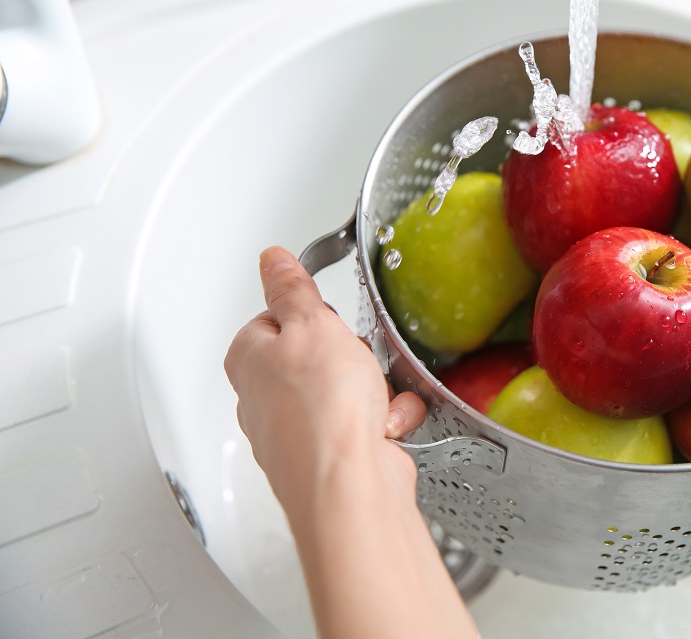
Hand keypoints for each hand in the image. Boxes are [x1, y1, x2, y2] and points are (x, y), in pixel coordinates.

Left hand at [224, 246, 425, 511]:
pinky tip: (385, 424)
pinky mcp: (334, 456)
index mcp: (249, 359)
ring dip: (375, 388)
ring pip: (351, 389)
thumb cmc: (321, 411)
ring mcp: (300, 432)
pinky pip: (370, 423)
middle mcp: (266, 398)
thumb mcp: (313, 324)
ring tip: (375, 397)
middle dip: (351, 354)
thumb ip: (292, 289)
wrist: (349, 485)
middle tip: (354, 358)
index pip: (277, 317)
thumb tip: (272, 260)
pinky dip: (387, 419)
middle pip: (320, 354)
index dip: (313, 314)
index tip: (329, 317)